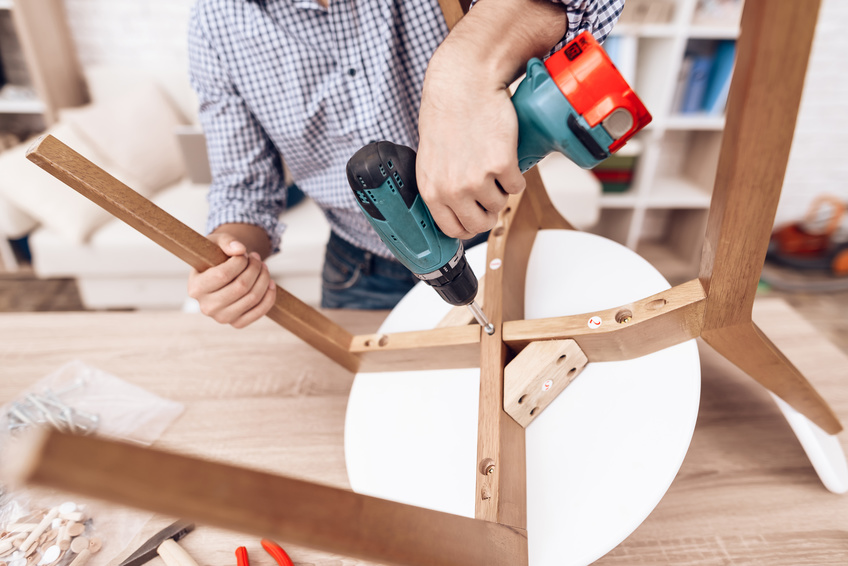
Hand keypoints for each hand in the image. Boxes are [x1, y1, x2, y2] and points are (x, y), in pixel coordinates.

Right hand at [187, 228, 275, 328]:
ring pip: (252, 297)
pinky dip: (269, 296)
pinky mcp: (237, 323)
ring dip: (264, 278)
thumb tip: (240, 249)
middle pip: (241, 287)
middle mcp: (206, 307)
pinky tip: (270, 282)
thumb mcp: (216, 243)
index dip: (239, 262)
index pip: (222, 275)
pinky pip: (259, 312)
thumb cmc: (216, 257)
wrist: (220, 275)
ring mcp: (222, 318)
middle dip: (254, 268)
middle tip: (256, 259)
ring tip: (263, 267)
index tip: (244, 254)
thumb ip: (226, 241)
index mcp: (196, 288)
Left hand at [417, 41, 523, 239]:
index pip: (452, 230)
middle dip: (489, 212)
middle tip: (490, 193)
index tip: (475, 217)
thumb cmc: (447, 114)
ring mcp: (476, 179)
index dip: (468, 226)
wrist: (464, 83)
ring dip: (502, 188)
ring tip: (492, 163)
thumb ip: (440, 185)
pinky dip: (516, 173)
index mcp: (431, 189)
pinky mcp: (501, 165)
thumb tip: (454, 208)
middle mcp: (452, 189)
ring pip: (500, 204)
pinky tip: (504, 153)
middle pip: (479, 224)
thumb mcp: (431, 158)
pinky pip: (517, 186)